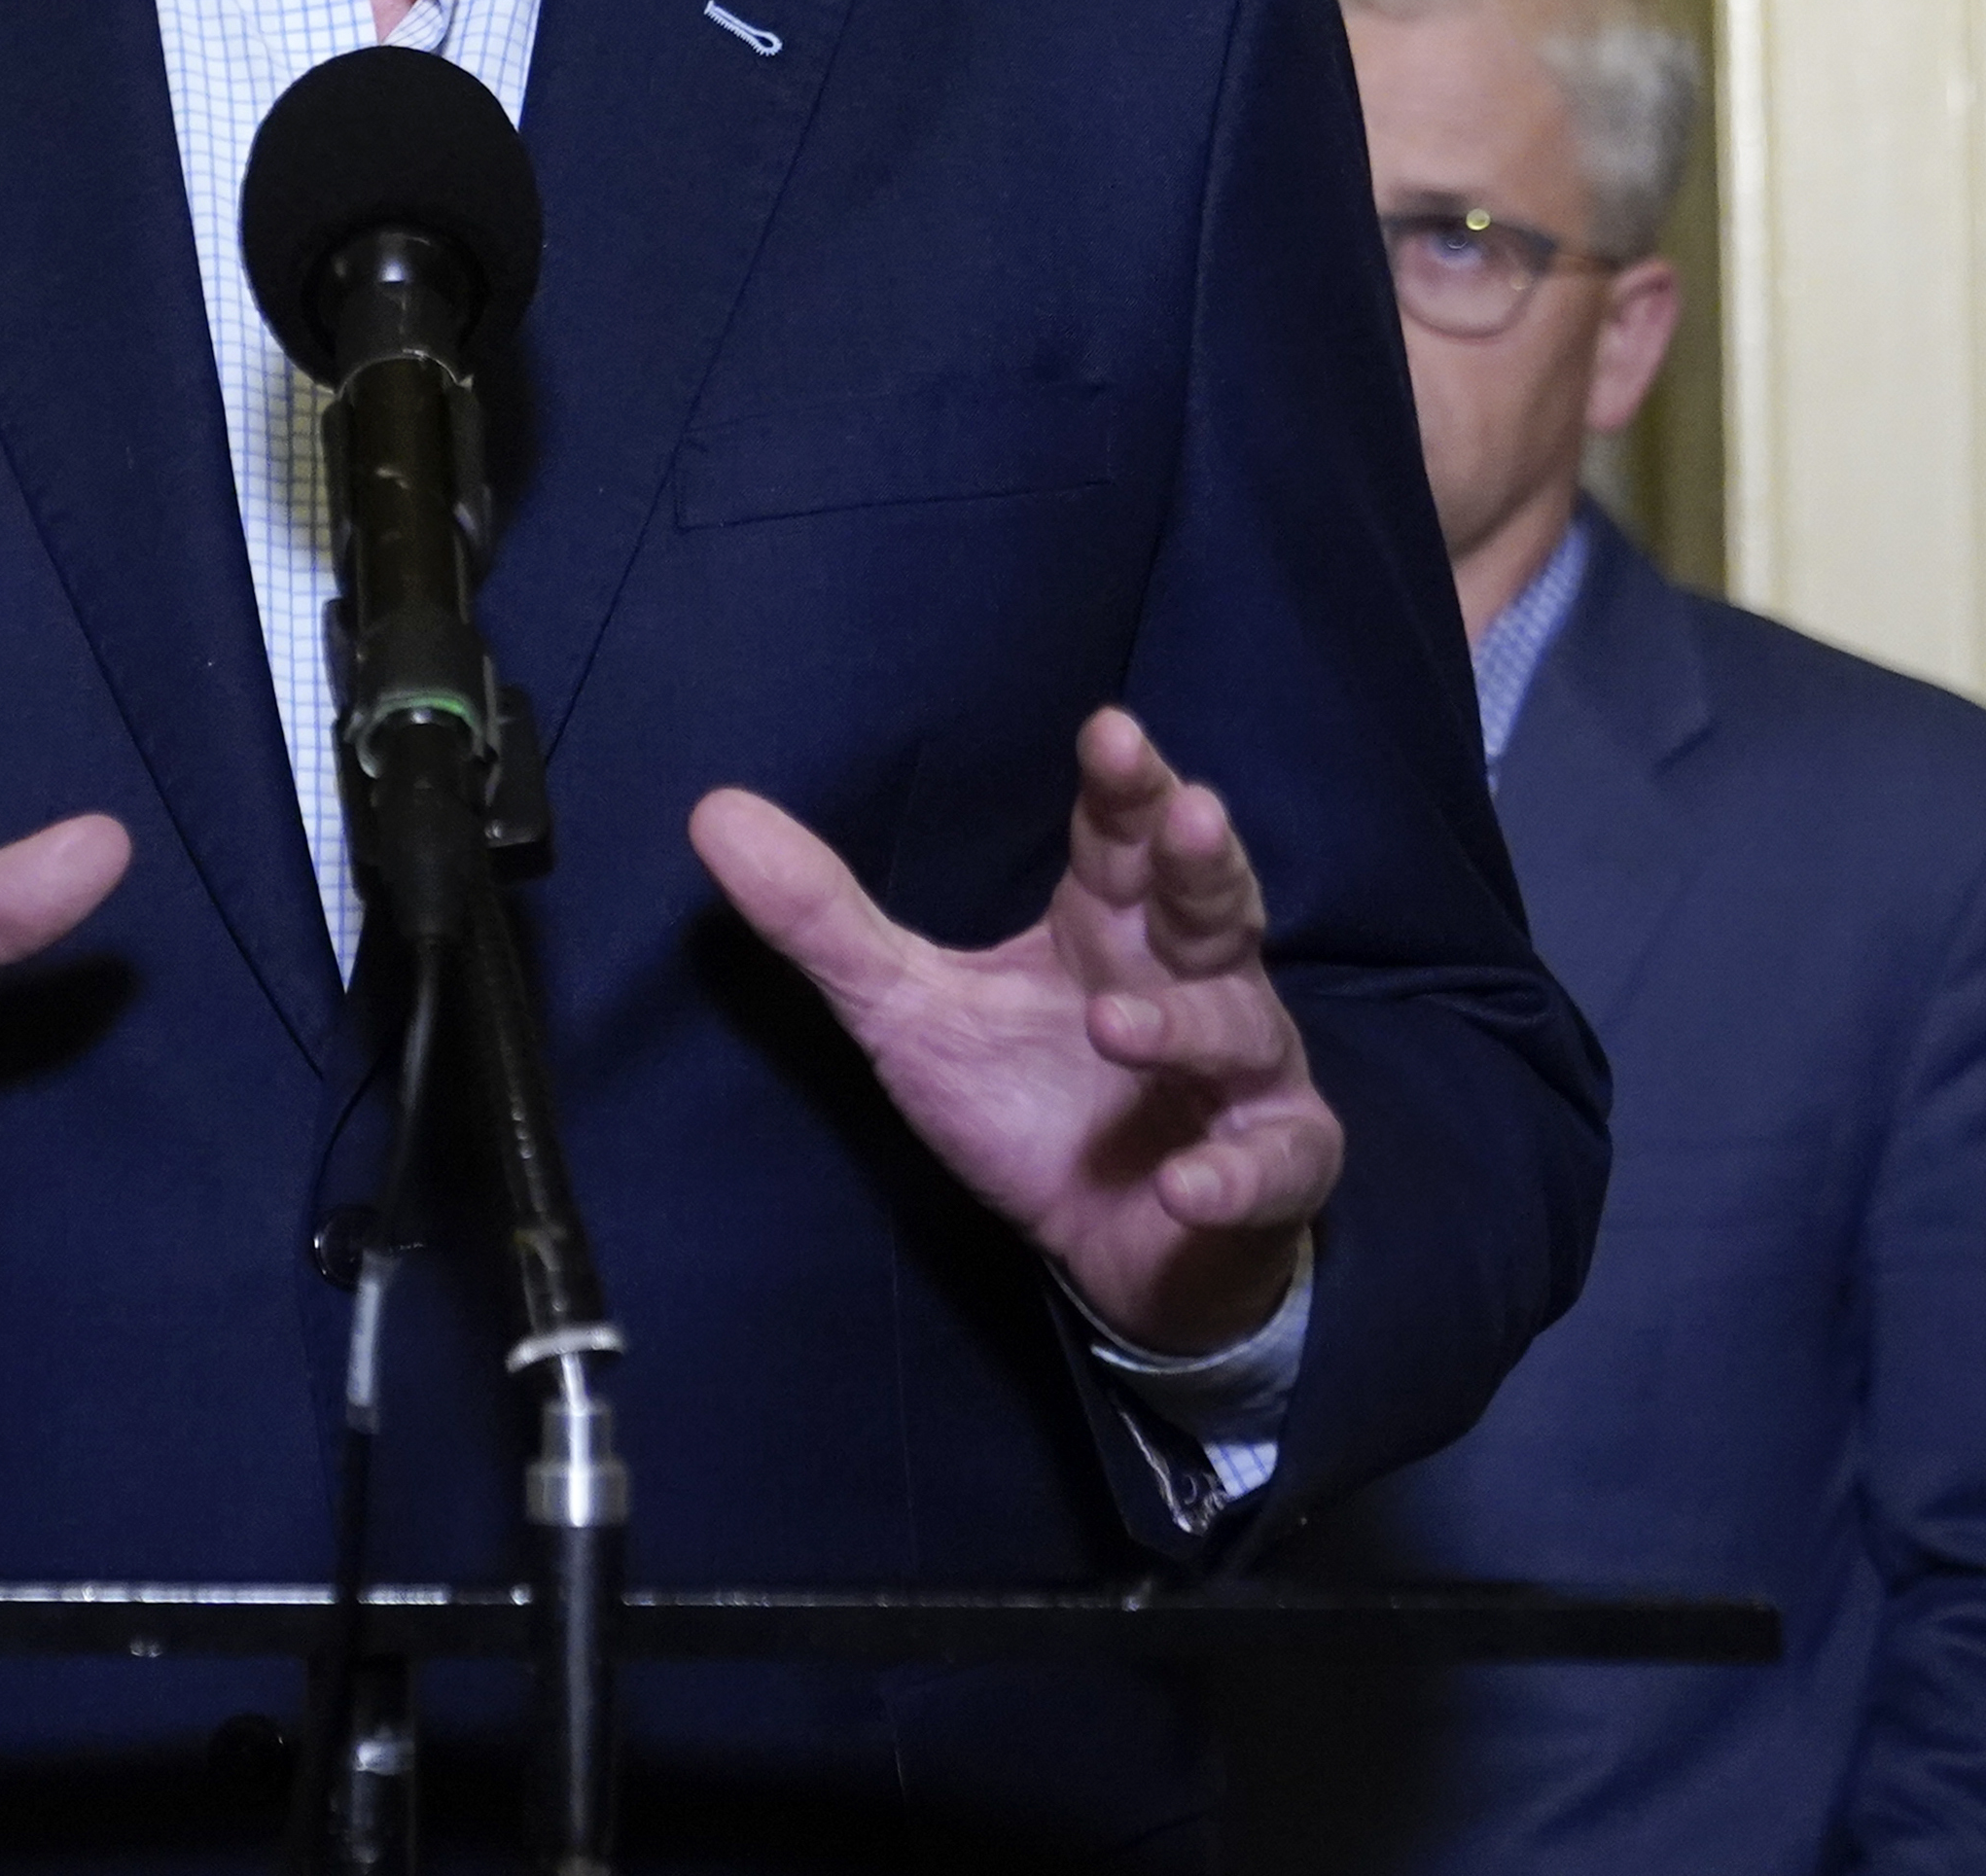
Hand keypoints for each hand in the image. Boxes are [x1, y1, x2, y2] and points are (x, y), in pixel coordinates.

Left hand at [690, 708, 1339, 1355]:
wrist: (1118, 1251)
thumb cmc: (1026, 1104)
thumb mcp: (910, 1011)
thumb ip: (825, 921)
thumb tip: (713, 810)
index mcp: (1111, 923)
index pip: (1124, 835)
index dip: (1125, 784)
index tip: (1108, 734)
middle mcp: (1193, 978)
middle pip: (1212, 900)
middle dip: (1201, 859)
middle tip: (1185, 816)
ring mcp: (1243, 1072)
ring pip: (1237, 1026)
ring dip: (1183, 1024)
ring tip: (1115, 1022)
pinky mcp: (1269, 1166)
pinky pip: (1272, 1162)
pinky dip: (1235, 1172)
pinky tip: (1188, 1183)